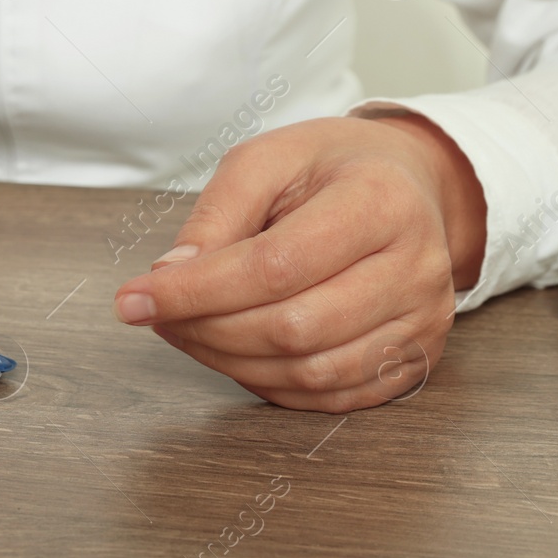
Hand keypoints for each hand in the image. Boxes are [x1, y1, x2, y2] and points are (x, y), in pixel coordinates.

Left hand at [113, 114, 486, 411]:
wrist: (409, 186)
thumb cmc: (331, 168)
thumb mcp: (266, 160)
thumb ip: (216, 215)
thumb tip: (169, 276)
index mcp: (380, 202)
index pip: (274, 267)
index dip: (195, 291)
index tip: (133, 299)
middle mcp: (416, 267)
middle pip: (293, 327)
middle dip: (206, 329)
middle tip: (157, 314)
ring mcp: (423, 321)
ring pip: (311, 372)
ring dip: (229, 361)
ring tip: (188, 330)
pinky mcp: (416, 358)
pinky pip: (331, 397)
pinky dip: (268, 383)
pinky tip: (233, 351)